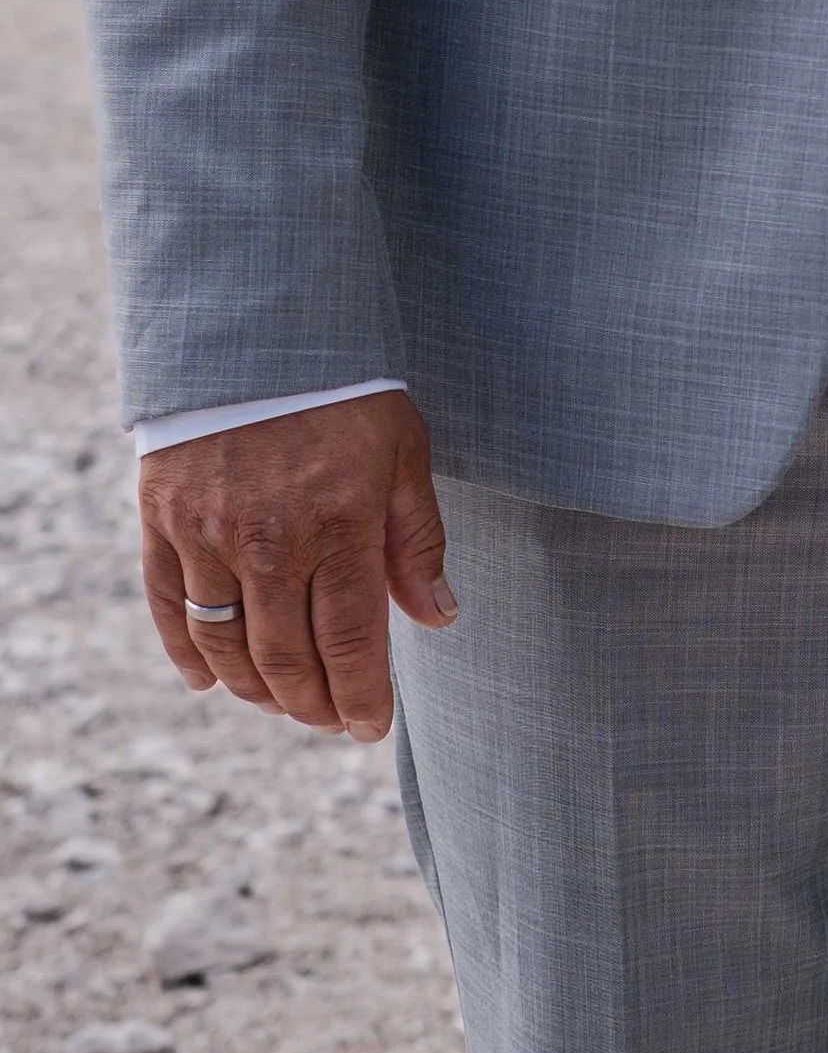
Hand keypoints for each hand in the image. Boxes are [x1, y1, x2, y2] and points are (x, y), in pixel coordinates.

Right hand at [138, 389, 453, 742]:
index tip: (370, 726)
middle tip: (330, 720)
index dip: (362, 698)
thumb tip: (438, 619)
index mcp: (340, 525)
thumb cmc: (346, 388)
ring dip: (256, 690)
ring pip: (227, 647)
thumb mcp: (404, 451)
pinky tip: (210, 681)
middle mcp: (270, 542)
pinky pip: (170, 608)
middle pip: (286, 660)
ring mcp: (209, 534)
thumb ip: (417, 540)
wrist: (259, 326)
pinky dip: (188, 655)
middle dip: (312, 706)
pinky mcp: (163, 521)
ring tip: (284, 702)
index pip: (351, 645)